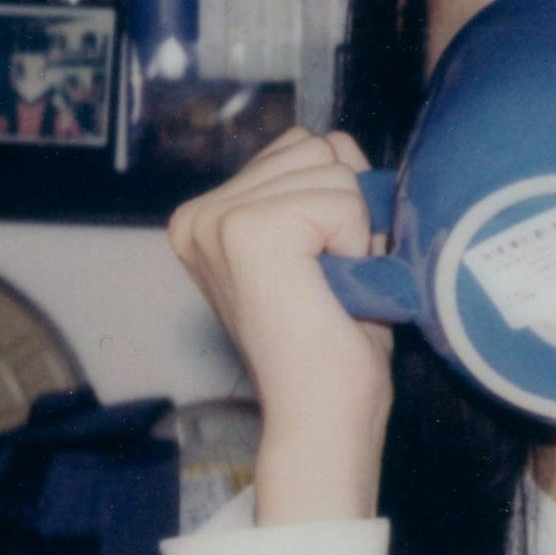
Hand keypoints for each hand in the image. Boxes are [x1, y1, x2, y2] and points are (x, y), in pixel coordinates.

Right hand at [167, 128, 393, 522]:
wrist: (323, 414)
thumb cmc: (335, 341)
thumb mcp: (330, 241)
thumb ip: (326, 183)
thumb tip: (339, 140)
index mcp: (209, 216)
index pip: (300, 147)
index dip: (339, 203)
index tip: (322, 268)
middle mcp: (199, 214)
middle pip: (316, 148)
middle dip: (349, 211)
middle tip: (332, 279)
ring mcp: (216, 220)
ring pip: (332, 168)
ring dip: (354, 229)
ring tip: (329, 285)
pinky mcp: (246, 231)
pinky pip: (340, 198)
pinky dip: (356, 242)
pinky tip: (331, 287)